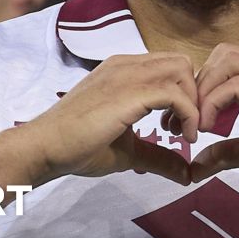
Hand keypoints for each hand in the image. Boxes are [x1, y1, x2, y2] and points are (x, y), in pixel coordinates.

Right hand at [24, 53, 197, 185]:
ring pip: (182, 71)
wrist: (44, 148)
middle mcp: (126, 65)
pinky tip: (181, 137)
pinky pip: (175, 94)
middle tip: (183, 128)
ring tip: (181, 134)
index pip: (170, 66)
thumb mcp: (128, 151)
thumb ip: (158, 156)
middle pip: (182, 63)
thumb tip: (186, 174)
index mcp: (123, 70)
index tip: (176, 127)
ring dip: (193, 103)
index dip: (183, 94)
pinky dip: (188, 114)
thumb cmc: (78, 147)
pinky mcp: (129, 92)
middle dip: (194, 94)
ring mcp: (127, 74)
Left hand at [189, 43, 238, 188]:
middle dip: (199, 84)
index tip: (192, 118)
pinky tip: (209, 129)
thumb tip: (197, 164)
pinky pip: (234, 86)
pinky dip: (213, 104)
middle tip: (188, 119)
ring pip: (226, 61)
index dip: (205, 85)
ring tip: (198, 125)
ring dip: (203, 91)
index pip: (228, 60)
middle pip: (222, 53)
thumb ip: (229, 150)